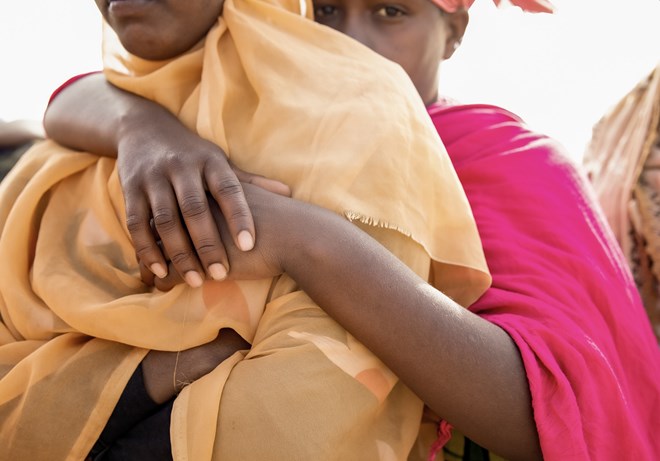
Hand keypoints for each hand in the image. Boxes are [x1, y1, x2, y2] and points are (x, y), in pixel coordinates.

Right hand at [116, 111, 289, 287]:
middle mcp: (181, 167)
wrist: (142, 127)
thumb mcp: (220, 161)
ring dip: (179, 253)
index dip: (239, 216)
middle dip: (208, 244)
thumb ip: (250, 182)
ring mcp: (153, 178)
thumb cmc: (193, 153)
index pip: (228, 189)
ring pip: (165, 220)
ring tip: (195, 280)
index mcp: (210, 161)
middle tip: (221, 274)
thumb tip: (288, 193)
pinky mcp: (130, 189)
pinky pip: (137, 223)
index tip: (248, 244)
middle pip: (194, 209)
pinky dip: (147, 249)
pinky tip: (161, 271)